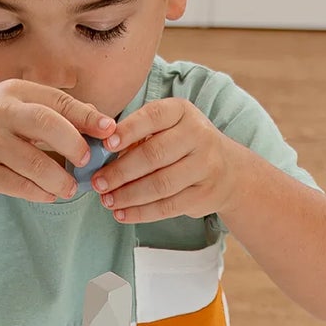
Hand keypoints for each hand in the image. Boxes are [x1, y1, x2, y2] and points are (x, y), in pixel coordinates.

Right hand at [0, 79, 115, 203]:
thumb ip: (49, 111)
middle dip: (74, 144)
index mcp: (14, 92)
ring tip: (70, 189)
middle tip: (87, 161)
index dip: (87, 117)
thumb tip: (96, 119)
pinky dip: (38, 193)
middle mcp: (1, 113)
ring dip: (59, 178)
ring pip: (34, 162)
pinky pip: (18, 184)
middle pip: (48, 124)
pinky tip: (49, 195)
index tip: (109, 131)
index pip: (58, 101)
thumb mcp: (12, 108)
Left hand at [91, 97, 244, 223]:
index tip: (106, 145)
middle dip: (121, 171)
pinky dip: (141, 212)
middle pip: (153, 155)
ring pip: (160, 184)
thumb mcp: (167, 129)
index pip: (153, 116)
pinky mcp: (204, 194)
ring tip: (106, 201)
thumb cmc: (183, 147)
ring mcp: (204, 165)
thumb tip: (101, 154)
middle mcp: (197, 134)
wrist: (227, 172)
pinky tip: (122, 214)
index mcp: (182, 111)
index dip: (128, 130)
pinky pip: (167, 206)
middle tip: (98, 183)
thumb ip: (138, 136)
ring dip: (128, 195)